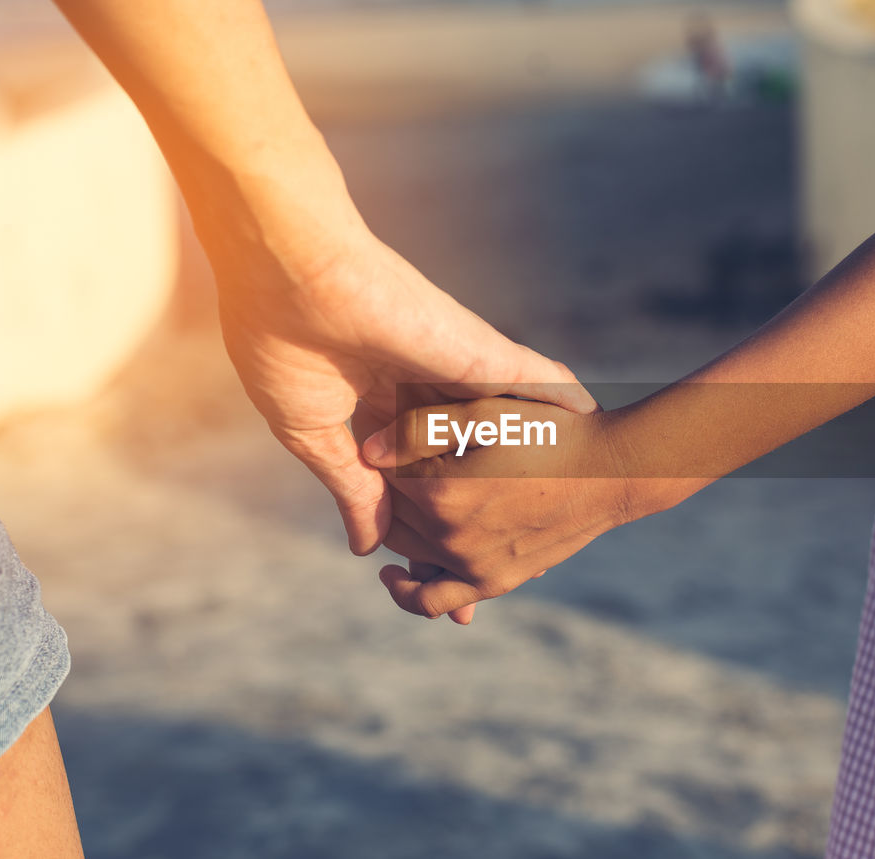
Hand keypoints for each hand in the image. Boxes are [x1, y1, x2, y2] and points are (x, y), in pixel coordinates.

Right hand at [200, 171, 595, 555]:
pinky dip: (563, 396)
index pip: (418, 474)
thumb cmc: (283, 345)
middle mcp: (423, 393)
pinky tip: (591, 416)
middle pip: (471, 457)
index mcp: (378, 410)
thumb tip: (367, 545)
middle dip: (495, 503)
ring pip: (508, 423)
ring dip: (540, 455)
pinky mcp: (478, 353)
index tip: (454, 567)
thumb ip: (351, 488)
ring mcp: (455, 372)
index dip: (435, 520)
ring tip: (574, 486)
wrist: (290, 275)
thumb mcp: (313, 434)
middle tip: (529, 548)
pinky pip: (535, 378)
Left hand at [363, 398, 635, 620]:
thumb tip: (368, 451)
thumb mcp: (489, 411)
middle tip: (407, 459)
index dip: (387, 450)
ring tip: (398, 506)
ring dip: (396, 528)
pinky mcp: (493, 581)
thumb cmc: (553, 430)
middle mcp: (449, 535)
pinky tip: (397, 575)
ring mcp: (471, 565)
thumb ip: (423, 427)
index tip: (400, 432)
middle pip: (391, 514)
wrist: (611, 472)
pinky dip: (409, 593)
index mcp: (441, 489)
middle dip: (391, 486)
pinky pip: (435, 600)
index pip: (384, 473)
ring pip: (406, 552)